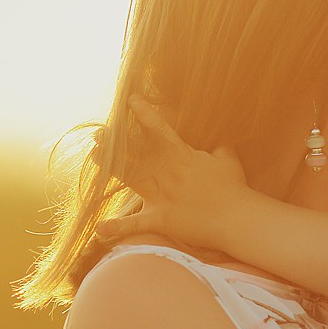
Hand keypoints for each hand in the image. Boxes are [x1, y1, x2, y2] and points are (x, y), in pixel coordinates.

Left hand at [95, 97, 250, 248]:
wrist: (235, 217)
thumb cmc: (233, 187)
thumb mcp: (228, 159)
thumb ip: (221, 146)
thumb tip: (223, 137)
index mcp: (180, 154)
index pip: (158, 128)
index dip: (143, 112)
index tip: (131, 99)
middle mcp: (164, 172)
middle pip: (133, 153)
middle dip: (115, 142)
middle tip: (99, 133)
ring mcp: (160, 196)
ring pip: (128, 178)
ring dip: (109, 166)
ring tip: (92, 155)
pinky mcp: (160, 219)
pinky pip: (135, 224)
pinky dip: (116, 228)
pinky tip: (98, 229)